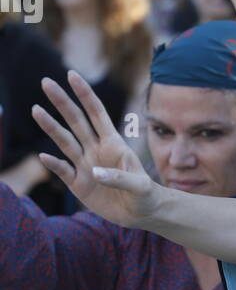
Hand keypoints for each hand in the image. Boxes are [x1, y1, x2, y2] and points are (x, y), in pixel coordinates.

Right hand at [31, 72, 160, 228]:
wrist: (141, 214)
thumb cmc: (145, 195)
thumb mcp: (140, 186)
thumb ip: (120, 177)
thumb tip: (96, 172)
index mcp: (112, 143)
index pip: (96, 113)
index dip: (85, 94)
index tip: (72, 75)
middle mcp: (95, 149)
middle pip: (75, 121)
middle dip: (62, 101)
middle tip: (46, 82)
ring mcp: (85, 165)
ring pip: (64, 141)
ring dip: (50, 127)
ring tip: (36, 110)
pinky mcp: (78, 184)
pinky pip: (63, 170)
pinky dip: (53, 164)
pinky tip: (43, 156)